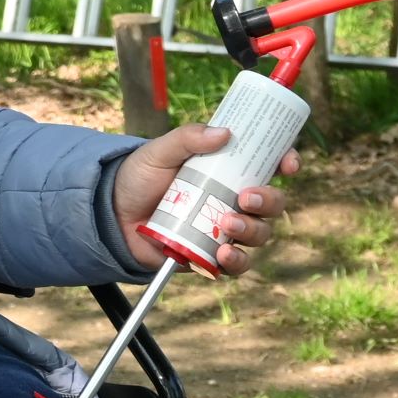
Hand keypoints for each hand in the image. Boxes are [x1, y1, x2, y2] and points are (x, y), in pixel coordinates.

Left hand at [110, 122, 296, 275]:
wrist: (110, 215)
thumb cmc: (138, 179)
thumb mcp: (159, 151)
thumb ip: (187, 138)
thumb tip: (225, 133)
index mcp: (227, 171)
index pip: (268, 166)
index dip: (286, 162)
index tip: (287, 163)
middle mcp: (232, 200)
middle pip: (272, 203)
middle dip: (270, 201)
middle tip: (247, 197)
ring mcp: (224, 230)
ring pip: (260, 233)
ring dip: (252, 229)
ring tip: (227, 222)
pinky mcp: (211, 256)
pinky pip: (237, 264)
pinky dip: (237, 261)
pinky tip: (224, 253)